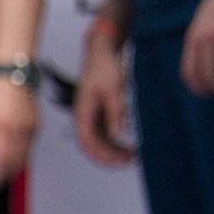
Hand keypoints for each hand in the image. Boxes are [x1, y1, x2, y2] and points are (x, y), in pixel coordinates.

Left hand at [0, 75, 38, 186]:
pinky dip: (22, 156)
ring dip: (15, 168)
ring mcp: (30, 127)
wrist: (11, 75)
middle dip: (7, 176)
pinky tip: (14, 159)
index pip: (2, 160)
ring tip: (4, 174)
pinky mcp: (36, 124)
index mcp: (1, 127)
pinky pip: (30, 146)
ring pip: (25, 156)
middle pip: (16, 162)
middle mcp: (19, 129)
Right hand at [74, 28, 134, 166]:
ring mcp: (91, 116)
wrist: (101, 52)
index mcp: (82, 113)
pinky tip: (127, 145)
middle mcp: (84, 117)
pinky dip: (114, 141)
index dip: (100, 154)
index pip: (87, 142)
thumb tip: (119, 134)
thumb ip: (115, 112)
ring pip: (99, 141)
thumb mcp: (113, 89)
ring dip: (112, 151)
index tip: (117, 161)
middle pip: (92, 145)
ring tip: (131, 156)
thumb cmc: (104, 67)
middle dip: (108, 156)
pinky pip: (104, 133)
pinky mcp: (99, 113)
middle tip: (128, 161)